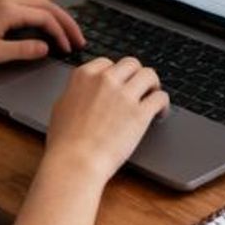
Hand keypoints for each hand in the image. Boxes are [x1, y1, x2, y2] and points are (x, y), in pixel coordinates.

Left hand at [0, 0, 84, 67]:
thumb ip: (22, 50)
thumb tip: (46, 48)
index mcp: (8, 10)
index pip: (46, 17)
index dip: (61, 33)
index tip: (70, 49)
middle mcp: (7, 2)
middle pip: (47, 6)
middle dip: (66, 21)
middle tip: (80, 39)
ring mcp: (1, 4)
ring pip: (38, 5)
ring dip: (55, 17)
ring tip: (67, 33)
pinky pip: (27, 8)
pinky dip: (42, 17)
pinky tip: (44, 29)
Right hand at [45, 56, 169, 182]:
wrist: (75, 162)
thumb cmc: (64, 142)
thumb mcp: (61, 107)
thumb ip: (75, 93)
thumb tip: (82, 93)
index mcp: (84, 76)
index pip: (107, 63)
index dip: (116, 74)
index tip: (120, 82)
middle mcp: (105, 80)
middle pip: (131, 64)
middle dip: (136, 75)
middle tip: (139, 87)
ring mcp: (124, 95)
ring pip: (149, 75)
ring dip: (153, 84)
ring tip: (153, 96)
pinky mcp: (140, 113)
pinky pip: (160, 97)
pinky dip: (163, 104)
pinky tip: (159, 113)